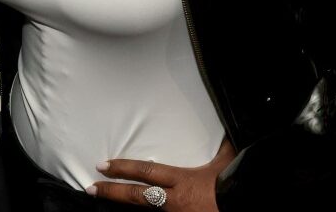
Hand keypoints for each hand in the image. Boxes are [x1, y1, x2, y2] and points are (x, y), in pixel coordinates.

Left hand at [87, 139, 234, 209]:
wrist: (244, 204)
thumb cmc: (234, 188)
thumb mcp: (227, 164)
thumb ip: (220, 149)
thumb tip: (225, 132)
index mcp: (182, 181)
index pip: (146, 172)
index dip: (122, 167)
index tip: (102, 165)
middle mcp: (174, 202)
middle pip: (136, 197)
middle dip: (111, 192)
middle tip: (90, 188)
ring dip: (123, 208)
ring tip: (102, 202)